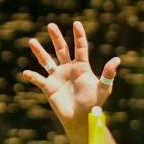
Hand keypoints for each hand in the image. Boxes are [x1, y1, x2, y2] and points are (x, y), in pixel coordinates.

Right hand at [22, 21, 119, 138]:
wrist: (81, 120)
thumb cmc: (93, 105)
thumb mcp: (103, 89)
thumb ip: (108, 75)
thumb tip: (117, 60)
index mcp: (81, 67)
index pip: (80, 48)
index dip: (79, 36)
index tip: (77, 24)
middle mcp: (68, 69)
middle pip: (61, 49)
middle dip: (56, 37)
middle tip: (51, 25)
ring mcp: (57, 77)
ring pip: (46, 61)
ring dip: (39, 51)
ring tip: (32, 41)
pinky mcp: (49, 87)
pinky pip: (38, 80)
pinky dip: (32, 76)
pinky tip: (26, 73)